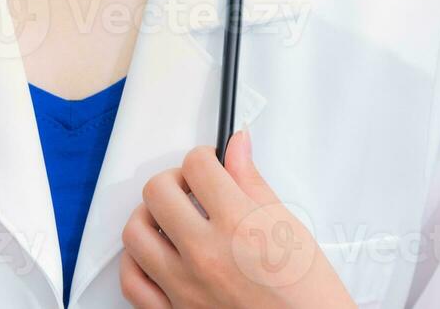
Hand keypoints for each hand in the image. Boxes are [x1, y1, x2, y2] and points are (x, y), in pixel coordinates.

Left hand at [120, 130, 355, 308]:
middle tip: (192, 189)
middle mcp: (206, 255)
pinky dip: (137, 263)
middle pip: (157, 191)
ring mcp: (185, 287)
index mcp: (238, 226)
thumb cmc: (307, 296)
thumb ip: (253, 182)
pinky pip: (132, 282)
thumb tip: (237, 146)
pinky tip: (157, 255)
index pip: (197, 165)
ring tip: (172, 220)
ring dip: (150, 217)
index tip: (211, 166)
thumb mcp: (289, 227)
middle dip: (174, 180)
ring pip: (135, 233)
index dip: (205, 157)